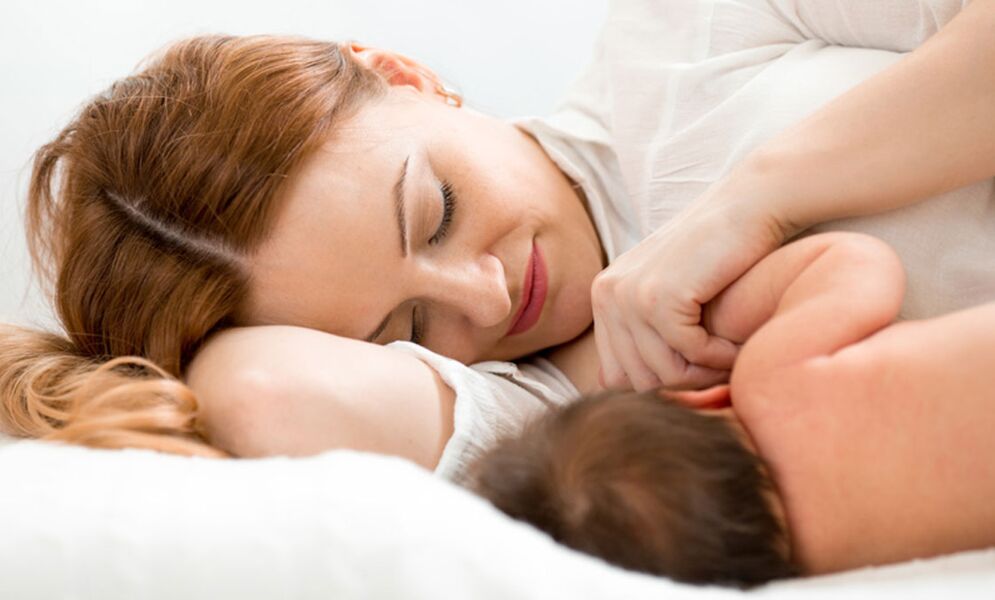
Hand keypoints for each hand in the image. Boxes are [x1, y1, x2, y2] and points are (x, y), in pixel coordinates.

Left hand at [591, 177, 786, 390]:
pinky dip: (720, 357)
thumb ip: (639, 334)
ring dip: (705, 374)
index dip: (662, 383)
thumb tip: (607, 385)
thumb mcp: (667, 294)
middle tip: (720, 365)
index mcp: (603, 296)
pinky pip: (691, 355)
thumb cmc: (719, 255)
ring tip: (731, 354)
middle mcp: (608, 295)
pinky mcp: (660, 296)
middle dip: (685, 383)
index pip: (616, 377)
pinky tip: (736, 343)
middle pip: (639, 381)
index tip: (697, 369)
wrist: (749, 206)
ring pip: (664, 374)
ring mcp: (630, 295)